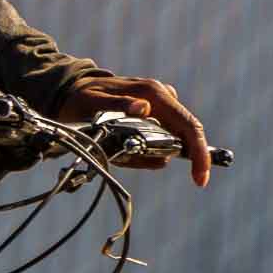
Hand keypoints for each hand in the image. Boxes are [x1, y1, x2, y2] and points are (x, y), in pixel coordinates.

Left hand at [56, 74, 212, 187]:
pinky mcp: (154, 117)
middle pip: (185, 137)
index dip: (200, 154)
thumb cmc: (82, 96)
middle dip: (166, 156)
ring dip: (147, 154)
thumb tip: (144, 107)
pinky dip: (141, 152)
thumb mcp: (92, 101)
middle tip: (132, 161)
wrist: (73, 92)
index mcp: (154, 93)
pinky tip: (118, 146)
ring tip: (115, 147)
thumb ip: (116, 105)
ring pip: (168, 144)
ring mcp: (160, 108)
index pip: (189, 126)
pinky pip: (157, 143)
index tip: (199, 180)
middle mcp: (162, 98)